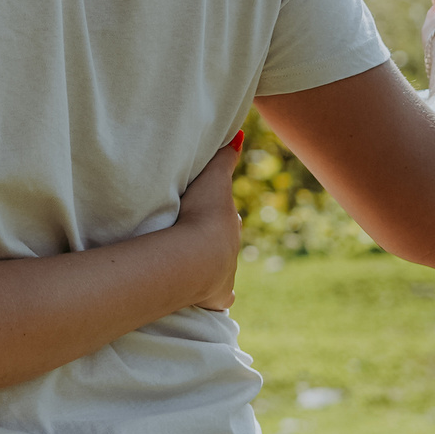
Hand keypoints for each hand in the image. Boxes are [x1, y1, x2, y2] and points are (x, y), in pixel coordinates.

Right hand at [172, 135, 243, 310]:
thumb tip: (239, 134)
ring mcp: (227, 276)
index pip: (226, 218)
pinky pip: (218, 299)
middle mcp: (232, 251)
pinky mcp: (217, 297)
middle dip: (215, 243)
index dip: (216, 214)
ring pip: (224, 272)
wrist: (195, 256)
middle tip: (195, 239)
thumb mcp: (213, 179)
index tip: (206, 212)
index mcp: (230, 224)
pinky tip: (204, 298)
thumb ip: (223, 158)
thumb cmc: (202, 214)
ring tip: (196, 268)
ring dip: (213, 270)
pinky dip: (213, 298)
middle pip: (225, 245)